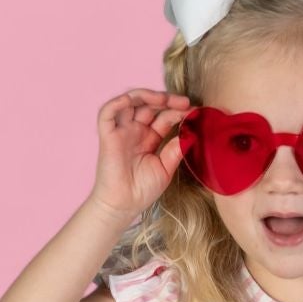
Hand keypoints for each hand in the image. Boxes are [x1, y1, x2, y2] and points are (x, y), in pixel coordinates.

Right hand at [91, 88, 193, 220]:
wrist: (124, 206)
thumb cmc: (142, 191)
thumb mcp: (166, 168)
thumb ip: (176, 149)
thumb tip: (192, 132)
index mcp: (149, 138)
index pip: (164, 116)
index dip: (178, 111)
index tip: (195, 112)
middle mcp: (135, 131)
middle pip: (149, 105)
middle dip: (167, 100)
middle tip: (185, 103)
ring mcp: (121, 131)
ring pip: (130, 101)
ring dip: (147, 95)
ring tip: (165, 99)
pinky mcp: (108, 136)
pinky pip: (107, 112)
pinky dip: (118, 102)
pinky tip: (133, 100)